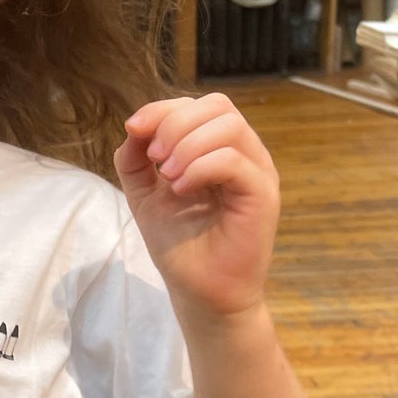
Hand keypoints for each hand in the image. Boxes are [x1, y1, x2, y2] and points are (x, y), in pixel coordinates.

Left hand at [115, 92, 279, 321]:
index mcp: (220, 148)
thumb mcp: (145, 194)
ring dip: (187, 145)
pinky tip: (180, 190)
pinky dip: (200, 168)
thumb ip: (134, 159)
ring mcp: (257, 173)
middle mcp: (244, 154)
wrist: (200, 292)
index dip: (162, 109)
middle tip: (155, 161)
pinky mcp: (263, 196)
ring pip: (229, 126)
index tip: (134, 130)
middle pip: (217, 105)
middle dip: (175, 124)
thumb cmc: (179, 244)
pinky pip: (234, 160)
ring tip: (167, 177)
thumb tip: (134, 126)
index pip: (200, 105)